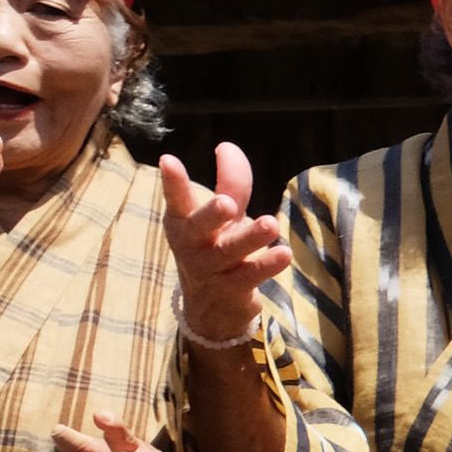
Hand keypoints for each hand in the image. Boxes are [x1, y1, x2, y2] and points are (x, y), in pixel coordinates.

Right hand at [158, 143, 291, 340]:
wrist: (210, 305)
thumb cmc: (214, 246)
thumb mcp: (220, 216)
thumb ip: (229, 184)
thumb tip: (227, 146)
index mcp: (183, 221)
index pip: (177, 199)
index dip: (173, 181)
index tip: (168, 159)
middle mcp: (192, 244)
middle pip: (199, 226)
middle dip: (211, 213)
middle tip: (226, 203)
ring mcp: (211, 268)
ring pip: (230, 251)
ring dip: (250, 237)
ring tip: (270, 224)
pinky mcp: (232, 288)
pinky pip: (250, 275)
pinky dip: (267, 264)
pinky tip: (284, 253)